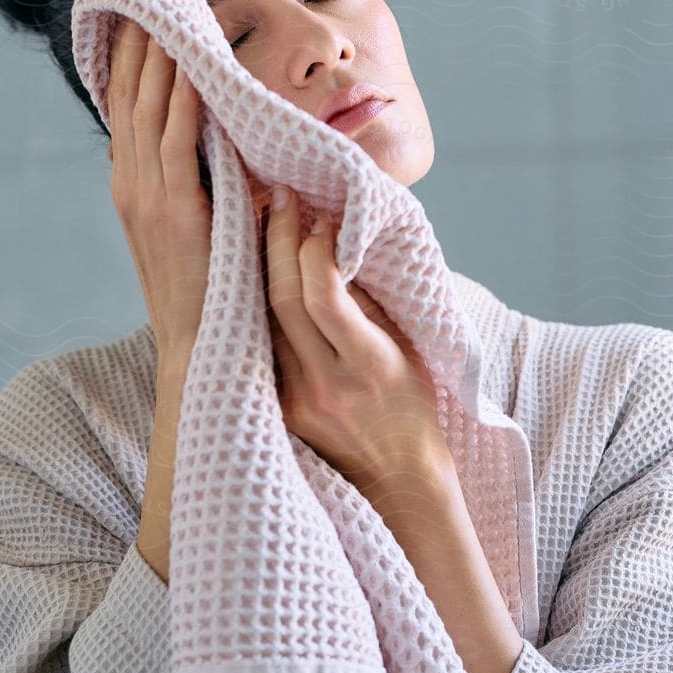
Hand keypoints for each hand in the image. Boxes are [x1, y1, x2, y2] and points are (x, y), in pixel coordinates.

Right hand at [107, 21, 211, 363]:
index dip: (131, 57)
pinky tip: (195, 64)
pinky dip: (184, 100)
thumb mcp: (197, 227)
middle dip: (141, 41)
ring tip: (174, 8)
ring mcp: (147, 199)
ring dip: (161, 57)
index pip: (125, 106)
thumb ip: (199, 183)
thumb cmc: (211, 293)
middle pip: (129, 95)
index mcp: (131, 188)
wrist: (199, 352)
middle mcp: (130, 187)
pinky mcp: (177, 213)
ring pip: (149, 110)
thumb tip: (220, 138)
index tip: (145, 11)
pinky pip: (177, 142)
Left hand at [263, 188, 450, 495]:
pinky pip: (261, 342)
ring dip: (260, 262)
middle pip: (283, 299)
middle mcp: (325, 384)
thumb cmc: (413, 404)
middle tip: (279, 195)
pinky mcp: (276, 407)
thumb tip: (334, 238)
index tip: (320, 215)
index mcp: (368, 365)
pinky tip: (260, 268)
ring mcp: (294, 399)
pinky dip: (259, 299)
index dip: (315, 248)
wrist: (397, 478)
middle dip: (278, 238)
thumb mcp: (407, 347)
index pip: (323, 296)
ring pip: (262, 318)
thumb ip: (370, 298)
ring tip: (265, 219)